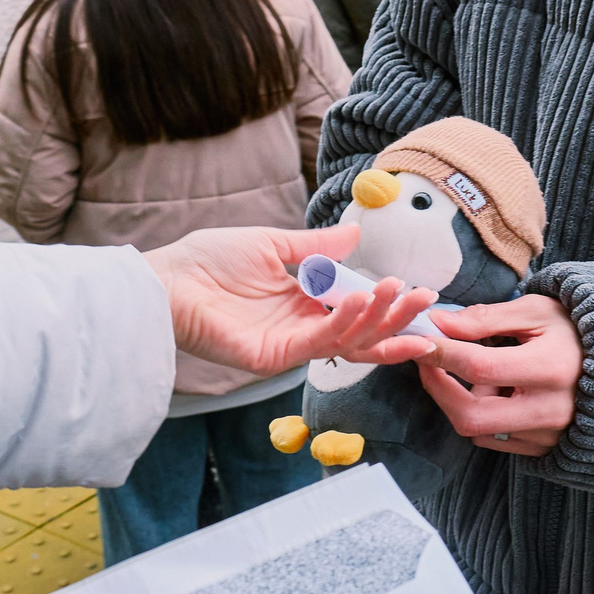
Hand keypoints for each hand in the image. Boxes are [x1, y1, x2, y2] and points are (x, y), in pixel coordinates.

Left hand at [145, 224, 437, 376]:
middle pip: (362, 332)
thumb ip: (316, 247)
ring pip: (348, 341)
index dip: (388, 305)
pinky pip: (318, 342)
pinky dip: (343, 321)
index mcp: (304, 303)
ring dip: (378, 319)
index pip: (357, 310)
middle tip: (425, 300)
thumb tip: (355, 235)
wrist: (167, 280)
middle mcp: (302, 327)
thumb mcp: (272, 244)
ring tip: (401, 294)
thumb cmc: (208, 261)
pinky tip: (361, 300)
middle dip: (396, 318)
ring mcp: (289, 345)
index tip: (418, 292)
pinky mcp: (273, 357)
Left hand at [414, 293, 582, 455]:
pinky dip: (483, 416)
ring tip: (479, 373)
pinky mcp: (544, 449)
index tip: (417, 339)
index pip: (479, 367)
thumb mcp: (536, 312)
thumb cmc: (575, 331)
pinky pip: (495, 440)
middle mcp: (551, 410)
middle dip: (439, 389)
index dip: (440, 353)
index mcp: (551, 369)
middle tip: (428, 362)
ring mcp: (548, 435)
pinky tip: (496, 392)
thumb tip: (438, 324)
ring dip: (463, 401)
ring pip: (479, 431)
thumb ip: (485, 319)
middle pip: (471, 415)